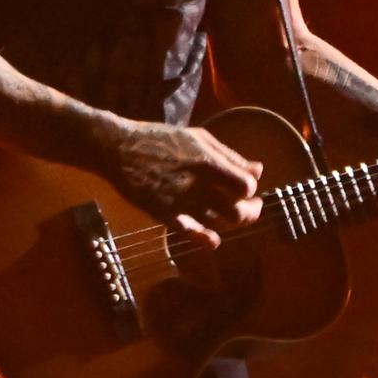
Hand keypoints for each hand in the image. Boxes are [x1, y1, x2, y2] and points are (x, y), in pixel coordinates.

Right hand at [96, 119, 263, 247]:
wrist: (119, 148)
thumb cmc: (161, 139)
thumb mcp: (199, 138)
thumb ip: (230, 156)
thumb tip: (258, 170)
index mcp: (208, 162)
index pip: (246, 186)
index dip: (250, 191)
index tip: (246, 189)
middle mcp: (198, 184)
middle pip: (238, 211)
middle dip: (250, 212)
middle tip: (251, 208)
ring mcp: (181, 202)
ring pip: (219, 224)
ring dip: (231, 223)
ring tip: (231, 217)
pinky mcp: (164, 214)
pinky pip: (191, 234)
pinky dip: (206, 239)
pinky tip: (212, 238)